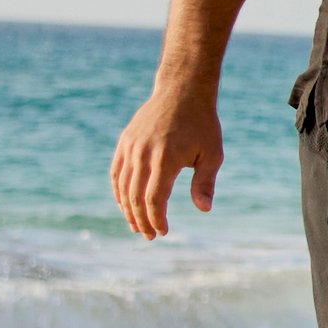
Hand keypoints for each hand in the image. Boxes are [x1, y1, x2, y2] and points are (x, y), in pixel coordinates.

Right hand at [109, 88, 224, 237]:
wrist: (182, 92)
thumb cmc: (202, 125)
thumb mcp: (212, 153)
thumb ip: (204, 182)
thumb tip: (203, 209)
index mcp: (165, 158)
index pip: (154, 198)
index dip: (156, 218)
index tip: (163, 232)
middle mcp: (143, 153)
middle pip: (135, 196)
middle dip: (141, 219)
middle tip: (149, 235)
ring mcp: (130, 147)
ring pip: (122, 186)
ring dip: (127, 209)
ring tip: (136, 225)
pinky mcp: (125, 142)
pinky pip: (116, 172)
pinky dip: (118, 191)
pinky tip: (125, 204)